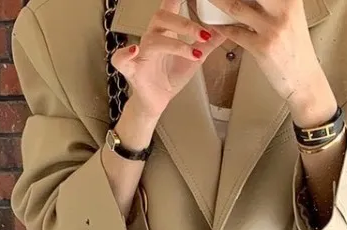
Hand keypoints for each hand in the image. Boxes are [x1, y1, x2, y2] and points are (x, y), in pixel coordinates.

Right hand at [110, 0, 226, 122]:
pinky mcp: (132, 70)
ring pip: (153, 39)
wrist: (157, 102)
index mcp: (165, 31)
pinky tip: (134, 51)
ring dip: (176, 44)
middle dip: (185, 24)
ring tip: (194, 54)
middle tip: (205, 34)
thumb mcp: (194, 58)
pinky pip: (122, 59)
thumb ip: (208, 43)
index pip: (170, 6)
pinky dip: (125, 54)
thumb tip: (225, 29)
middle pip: (162, 17)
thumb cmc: (170, 77)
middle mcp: (152, 37)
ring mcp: (141, 53)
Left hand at [212, 1, 336, 125]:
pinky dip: (220, 27)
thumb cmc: (295, 49)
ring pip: (236, 6)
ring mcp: (272, 28)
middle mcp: (283, 8)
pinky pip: (234, 33)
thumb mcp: (289, 17)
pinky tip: (212, 23)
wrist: (304, 80)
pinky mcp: (262, 47)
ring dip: (216, 0)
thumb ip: (271, 4)